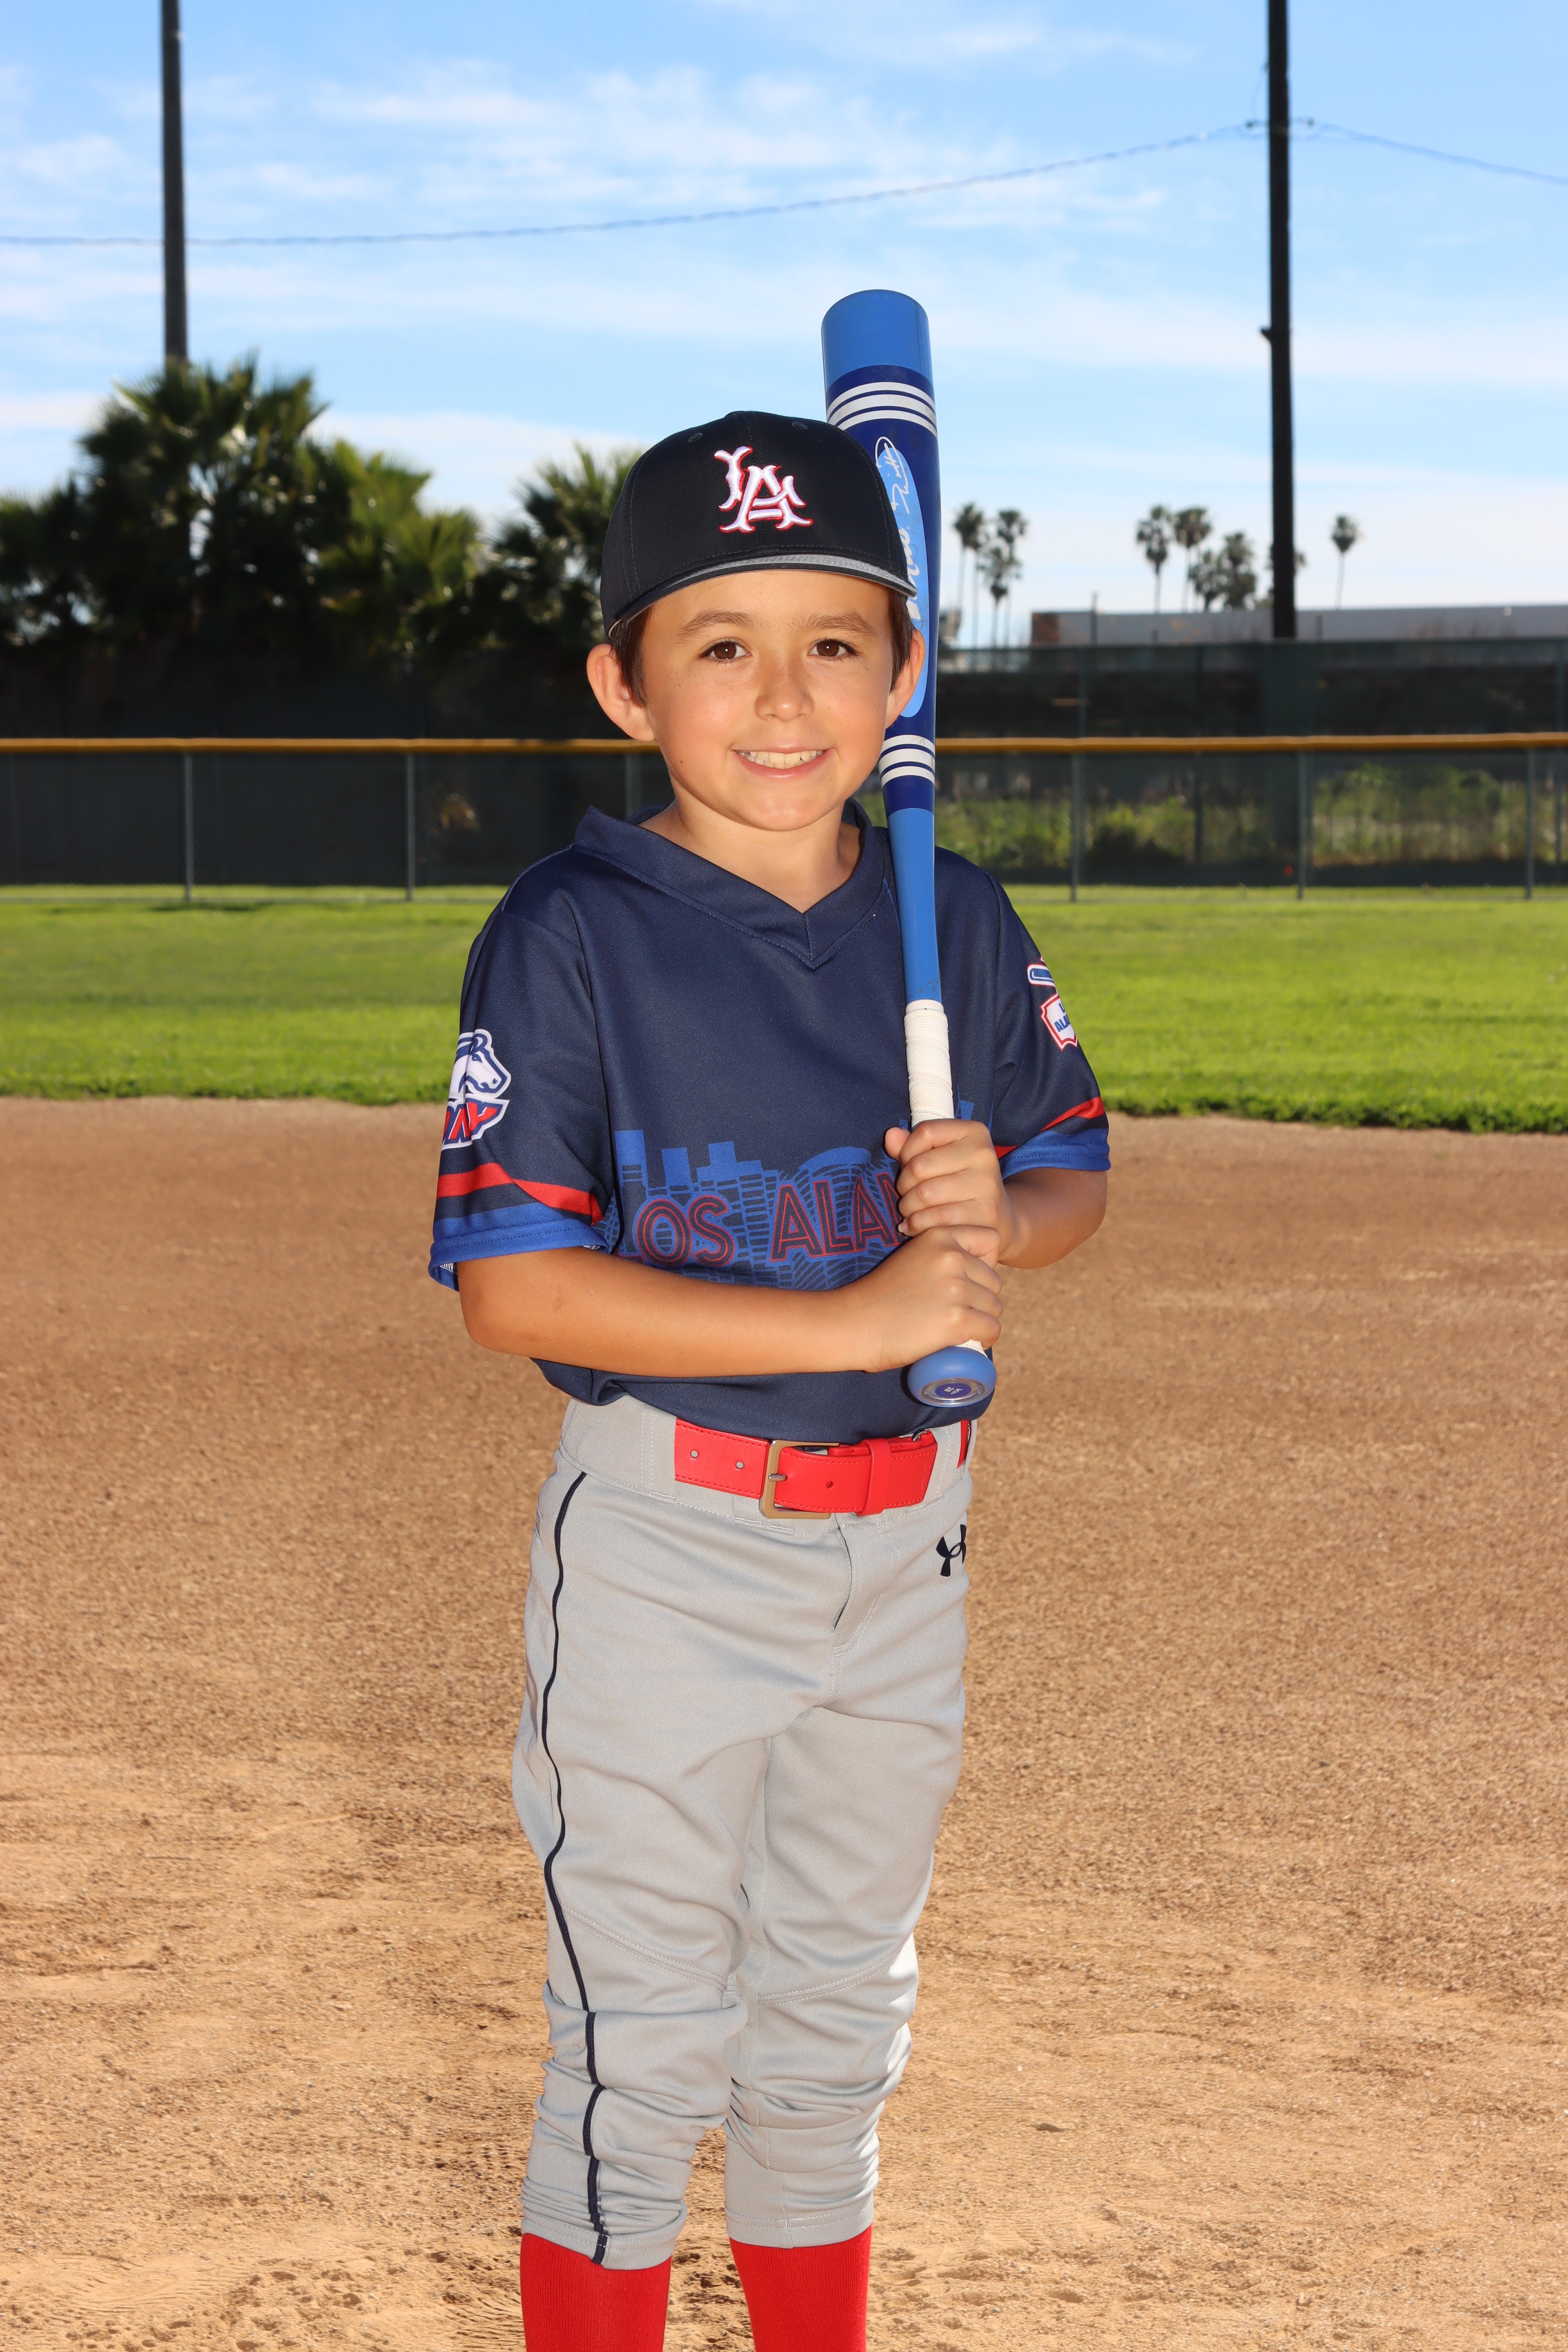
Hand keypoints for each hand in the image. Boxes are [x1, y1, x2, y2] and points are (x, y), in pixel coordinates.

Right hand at [842, 1226, 1001, 1373]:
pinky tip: (971, 1341)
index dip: (984, 1263)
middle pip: (994, 1281)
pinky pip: (992, 1329)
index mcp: (939, 1236)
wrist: (852, 1324)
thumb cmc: (878, 1297)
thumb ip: (938, 1256)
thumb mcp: (911, 1258)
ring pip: (995, 1307)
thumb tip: (972, 1276)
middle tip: (957, 1312)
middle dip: (981, 1298)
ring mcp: (955, 1288)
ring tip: (959, 1329)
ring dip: (982, 1320)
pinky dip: (985, 1338)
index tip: (968, 1280)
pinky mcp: (956, 1319)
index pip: (990, 1240)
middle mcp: (951, 1256)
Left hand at [884, 1120, 1015, 1268]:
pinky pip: (935, 1218)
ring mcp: (987, 1183)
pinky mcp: (985, 1213)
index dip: (906, 1151)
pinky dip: (916, 1224)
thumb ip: (910, 1147)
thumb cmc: (958, 1183)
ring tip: (909, 1211)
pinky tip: (913, 1226)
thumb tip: (890, 1136)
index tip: (908, 1166)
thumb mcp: (938, 1159)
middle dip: (903, 1184)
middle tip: (906, 1195)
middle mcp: (984, 1153)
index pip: (925, 1132)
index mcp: (974, 1132)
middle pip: (919, 1165)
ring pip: (924, 1194)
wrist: (998, 1218)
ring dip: (907, 1207)